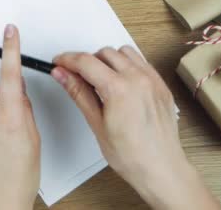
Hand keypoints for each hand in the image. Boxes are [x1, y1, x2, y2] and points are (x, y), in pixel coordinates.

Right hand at [52, 47, 220, 209]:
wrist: (161, 169)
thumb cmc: (131, 155)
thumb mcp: (96, 123)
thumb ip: (78, 92)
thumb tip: (62, 74)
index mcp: (119, 89)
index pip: (86, 61)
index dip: (67, 60)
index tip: (58, 63)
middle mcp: (139, 79)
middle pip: (104, 53)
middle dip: (87, 61)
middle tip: (76, 77)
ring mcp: (153, 80)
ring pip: (124, 52)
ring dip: (108, 60)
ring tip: (99, 80)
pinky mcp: (161, 85)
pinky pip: (141, 62)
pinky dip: (126, 65)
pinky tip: (119, 82)